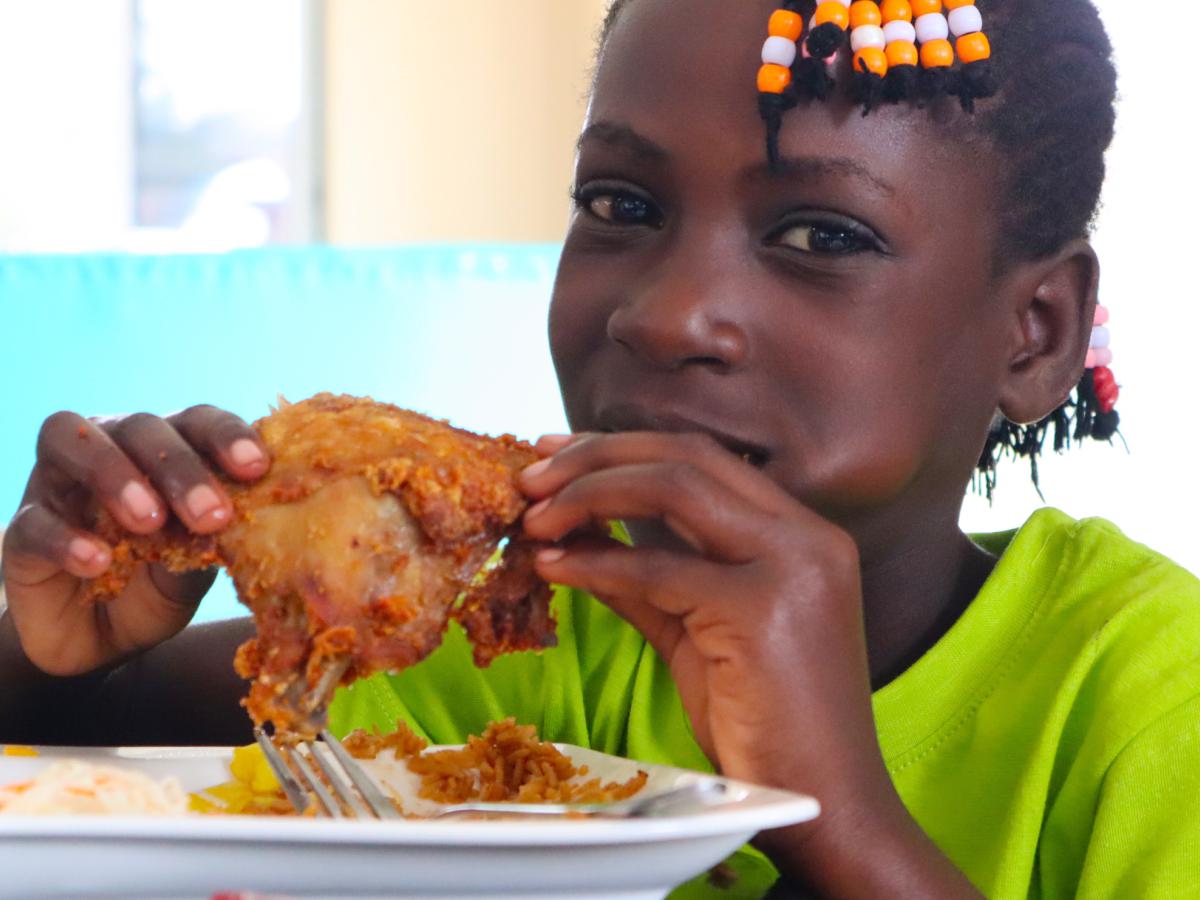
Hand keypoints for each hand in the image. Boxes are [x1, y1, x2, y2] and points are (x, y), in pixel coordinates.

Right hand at [1, 405, 268, 676]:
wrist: (102, 642)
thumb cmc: (159, 584)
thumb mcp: (199, 565)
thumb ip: (214, 536)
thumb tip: (256, 518)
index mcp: (167, 449)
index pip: (197, 421)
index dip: (226, 436)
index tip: (256, 467)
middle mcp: (113, 448)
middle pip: (142, 428)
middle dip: (180, 468)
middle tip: (210, 515)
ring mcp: (60, 482)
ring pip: (74, 442)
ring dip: (116, 476)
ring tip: (150, 523)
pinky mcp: (22, 528)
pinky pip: (36, 520)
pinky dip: (68, 538)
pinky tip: (99, 561)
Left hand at [520, 431, 882, 791]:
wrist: (823, 805)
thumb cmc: (764, 728)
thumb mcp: (696, 635)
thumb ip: (647, 581)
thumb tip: (577, 540)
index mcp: (800, 534)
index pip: (701, 459)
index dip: (621, 449)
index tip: (555, 457)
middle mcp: (805, 536)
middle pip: (685, 457)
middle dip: (595, 457)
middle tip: (529, 477)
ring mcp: (791, 567)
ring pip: (673, 489)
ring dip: (588, 494)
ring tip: (533, 518)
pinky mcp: (763, 610)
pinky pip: (658, 569)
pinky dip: (596, 562)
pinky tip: (554, 567)